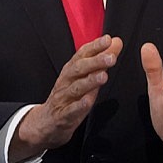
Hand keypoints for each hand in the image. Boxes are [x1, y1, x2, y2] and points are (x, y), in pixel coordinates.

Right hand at [10, 35, 122, 162]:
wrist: (47, 122)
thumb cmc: (68, 96)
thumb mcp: (84, 76)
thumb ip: (101, 60)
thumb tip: (116, 43)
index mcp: (71, 70)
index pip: (82, 54)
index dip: (94, 46)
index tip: (107, 40)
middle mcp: (66, 81)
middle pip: (79, 68)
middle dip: (95, 61)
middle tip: (110, 57)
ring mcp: (63, 98)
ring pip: (75, 87)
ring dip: (89, 81)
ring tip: (103, 76)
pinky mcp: (62, 115)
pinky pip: (70, 110)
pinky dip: (79, 105)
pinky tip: (88, 101)